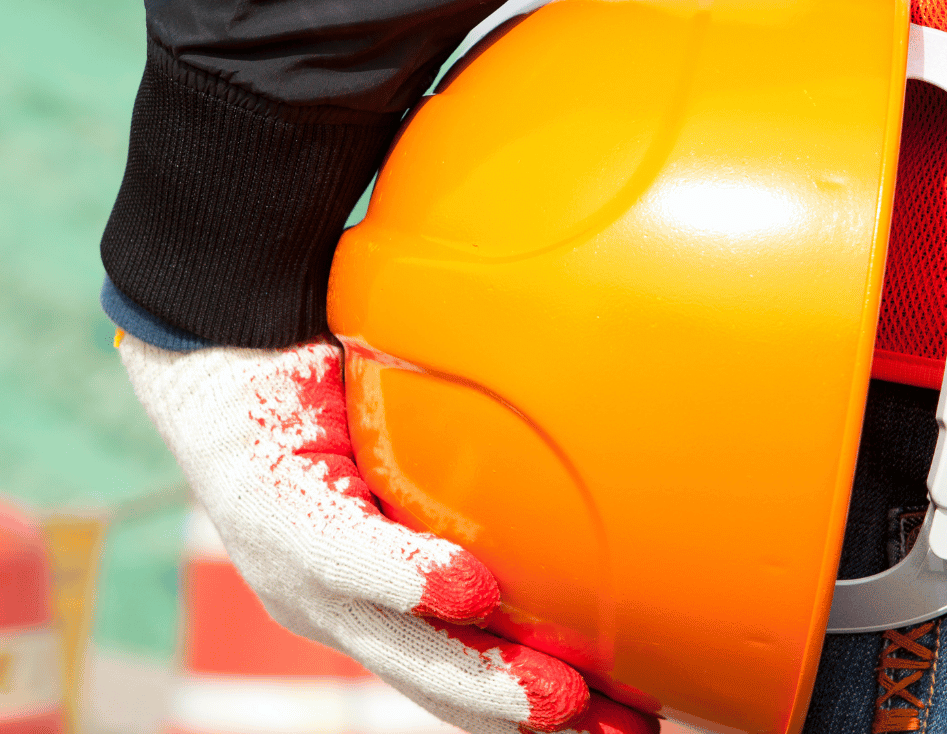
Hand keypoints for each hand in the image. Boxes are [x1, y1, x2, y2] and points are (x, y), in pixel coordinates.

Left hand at [119, 334, 655, 733]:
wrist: (224, 342)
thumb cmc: (338, 395)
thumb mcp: (423, 455)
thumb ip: (485, 484)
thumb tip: (581, 476)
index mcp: (375, 602)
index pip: (466, 674)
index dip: (538, 710)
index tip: (630, 721)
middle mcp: (338, 606)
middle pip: (443, 681)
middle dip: (531, 716)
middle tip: (624, 732)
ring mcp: (299, 568)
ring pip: (396, 643)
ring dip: (481, 674)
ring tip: (557, 698)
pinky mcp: (274, 508)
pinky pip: (345, 549)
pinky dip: (406, 576)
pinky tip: (467, 587)